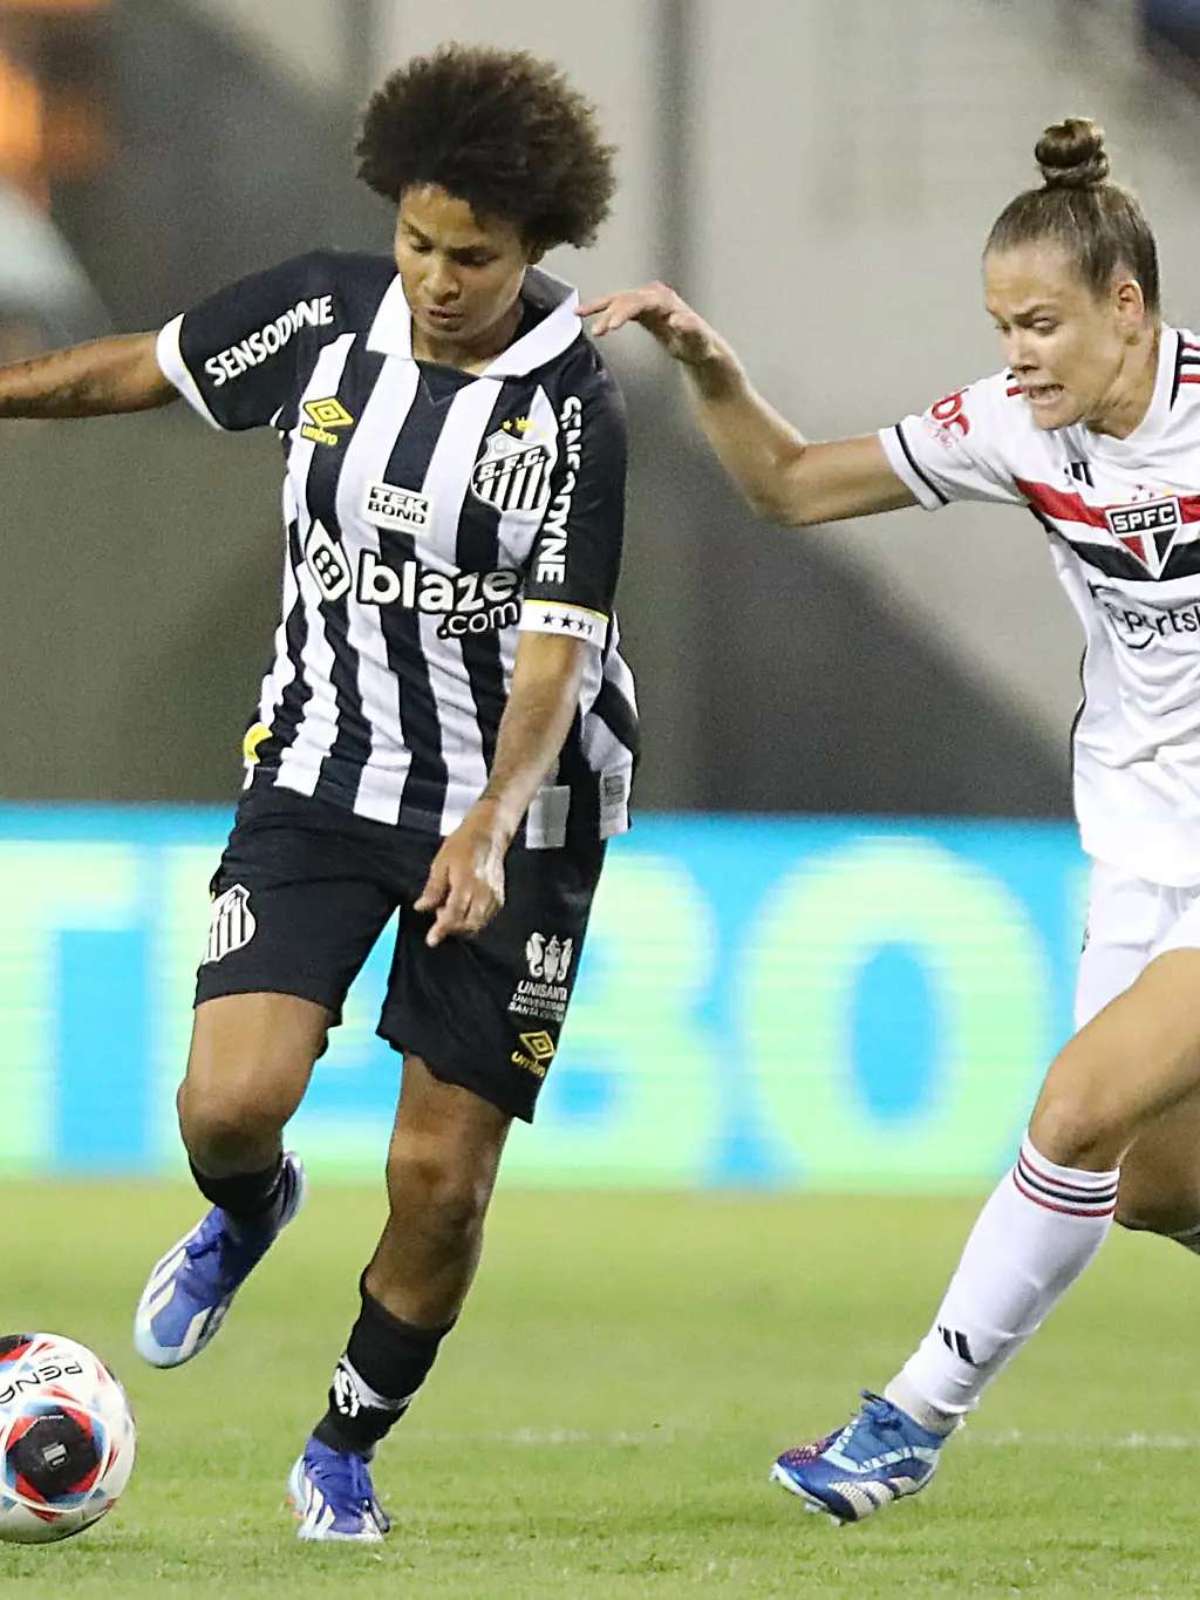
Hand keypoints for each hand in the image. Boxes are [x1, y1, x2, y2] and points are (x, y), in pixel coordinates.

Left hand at [414, 804, 507, 947]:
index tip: (432, 939)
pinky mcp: (499, 898)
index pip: (454, 915)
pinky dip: (473, 920)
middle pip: (468, 924)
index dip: (442, 929)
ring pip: (478, 924)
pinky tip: (464, 909)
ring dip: (462, 925)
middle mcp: (483, 893)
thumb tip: (422, 907)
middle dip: (451, 928)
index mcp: (466, 883)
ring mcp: (494, 896)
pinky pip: (486, 918)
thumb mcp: (440, 863)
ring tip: (451, 909)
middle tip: (439, 916)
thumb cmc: (464, 844)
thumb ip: (433, 889)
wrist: (488, 833)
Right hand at [579, 282, 730, 369]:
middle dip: (610, 312)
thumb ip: (690, 330)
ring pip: (618, 299)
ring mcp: (646, 300)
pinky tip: (582, 312)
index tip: (612, 324)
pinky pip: (616, 305)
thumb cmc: (699, 345)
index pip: (641, 301)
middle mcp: (655, 296)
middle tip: (598, 330)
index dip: (625, 311)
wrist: (699, 346)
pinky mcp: (639, 308)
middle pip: (627, 299)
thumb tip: (679, 319)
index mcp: (666, 301)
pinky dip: (600, 308)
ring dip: (599, 307)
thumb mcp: (699, 341)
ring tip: (578, 313)